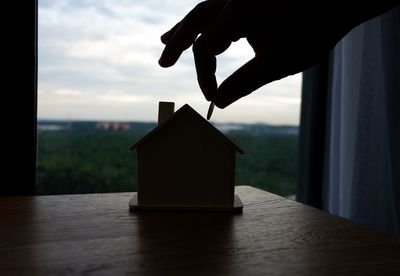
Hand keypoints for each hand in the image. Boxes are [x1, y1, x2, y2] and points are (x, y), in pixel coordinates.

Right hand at [158, 0, 396, 107]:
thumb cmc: (313, 29)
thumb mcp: (279, 62)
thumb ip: (245, 82)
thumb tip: (219, 103)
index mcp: (236, 10)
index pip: (206, 48)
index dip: (205, 76)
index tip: (213, 99)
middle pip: (195, 22)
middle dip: (177, 43)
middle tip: (162, 62)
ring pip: (203, 12)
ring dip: (185, 29)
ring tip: (166, 41)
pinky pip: (218, 10)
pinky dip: (206, 23)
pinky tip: (200, 32)